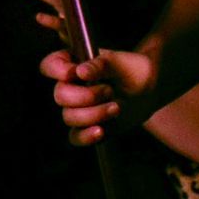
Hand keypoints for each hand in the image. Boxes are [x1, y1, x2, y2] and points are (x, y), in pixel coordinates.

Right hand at [42, 47, 156, 145]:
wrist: (148, 90)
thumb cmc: (131, 70)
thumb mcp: (119, 62)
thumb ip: (100, 64)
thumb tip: (81, 72)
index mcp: (71, 65)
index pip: (50, 66)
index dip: (56, 70)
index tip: (73, 73)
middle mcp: (69, 87)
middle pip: (60, 95)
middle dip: (85, 96)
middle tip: (109, 91)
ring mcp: (76, 109)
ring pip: (69, 117)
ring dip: (93, 114)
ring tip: (116, 107)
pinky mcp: (86, 127)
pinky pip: (76, 136)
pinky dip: (86, 135)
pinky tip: (100, 131)